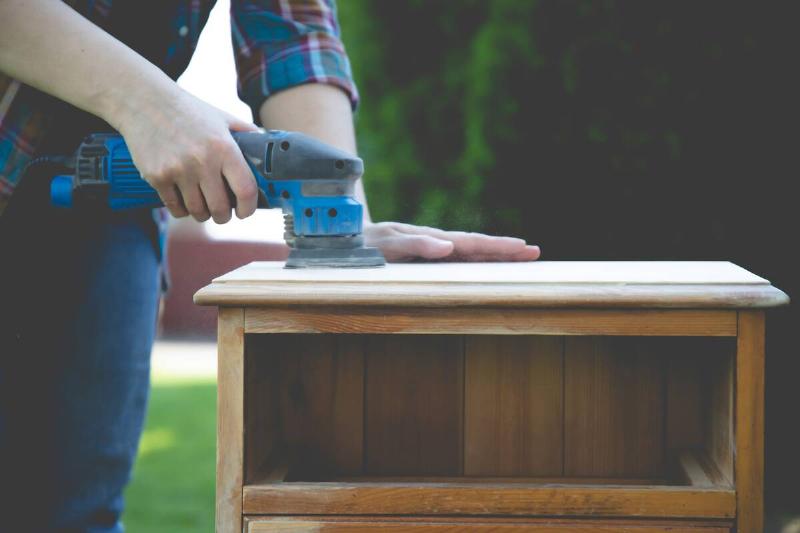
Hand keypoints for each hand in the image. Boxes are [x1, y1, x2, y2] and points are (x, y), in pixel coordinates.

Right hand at [116, 89, 258, 222]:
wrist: (145, 101)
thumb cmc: (188, 110)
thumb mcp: (222, 117)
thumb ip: (246, 133)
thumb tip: (268, 147)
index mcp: (224, 147)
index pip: (245, 190)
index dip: (249, 208)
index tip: (246, 211)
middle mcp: (202, 161)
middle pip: (220, 208)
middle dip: (224, 216)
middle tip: (223, 212)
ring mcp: (178, 170)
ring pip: (197, 211)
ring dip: (203, 214)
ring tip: (204, 207)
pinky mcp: (157, 176)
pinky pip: (175, 208)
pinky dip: (182, 210)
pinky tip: (185, 202)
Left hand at [363, 222, 540, 261]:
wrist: (344, 239)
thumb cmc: (364, 243)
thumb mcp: (386, 244)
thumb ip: (414, 245)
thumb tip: (448, 246)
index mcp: (427, 238)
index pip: (467, 242)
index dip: (494, 246)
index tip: (520, 247)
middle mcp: (433, 242)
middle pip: (474, 245)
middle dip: (504, 249)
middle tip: (534, 251)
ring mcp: (431, 249)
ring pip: (469, 252)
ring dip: (495, 255)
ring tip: (524, 255)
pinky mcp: (427, 257)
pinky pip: (457, 260)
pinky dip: (478, 261)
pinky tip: (492, 265)